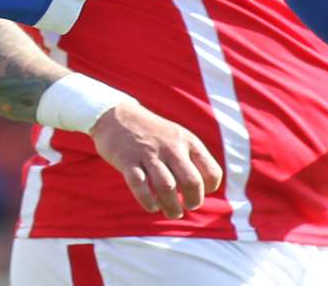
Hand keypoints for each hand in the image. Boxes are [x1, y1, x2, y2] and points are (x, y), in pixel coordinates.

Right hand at [87, 102, 222, 218]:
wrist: (116, 115)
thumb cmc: (152, 135)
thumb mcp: (177, 138)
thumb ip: (191, 159)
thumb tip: (201, 192)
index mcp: (187, 141)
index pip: (211, 172)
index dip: (209, 189)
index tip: (197, 192)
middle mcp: (170, 146)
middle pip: (192, 182)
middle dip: (193, 201)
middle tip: (187, 206)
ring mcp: (148, 153)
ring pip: (167, 187)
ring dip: (172, 207)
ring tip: (172, 212)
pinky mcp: (127, 160)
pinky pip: (140, 186)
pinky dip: (149, 201)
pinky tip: (152, 206)